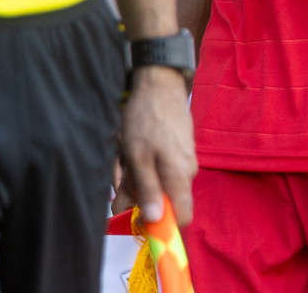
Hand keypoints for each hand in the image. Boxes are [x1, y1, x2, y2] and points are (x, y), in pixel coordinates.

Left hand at [120, 67, 195, 226]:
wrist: (160, 84)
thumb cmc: (146, 119)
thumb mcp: (138, 156)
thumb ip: (147, 190)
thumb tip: (155, 220)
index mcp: (180, 177)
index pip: (182, 218)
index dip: (161, 224)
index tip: (137, 218)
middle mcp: (187, 172)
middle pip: (164, 200)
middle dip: (139, 194)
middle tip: (120, 179)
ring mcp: (185, 159)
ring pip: (159, 182)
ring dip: (138, 177)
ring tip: (124, 156)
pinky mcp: (180, 149)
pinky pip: (161, 168)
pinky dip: (144, 164)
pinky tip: (132, 151)